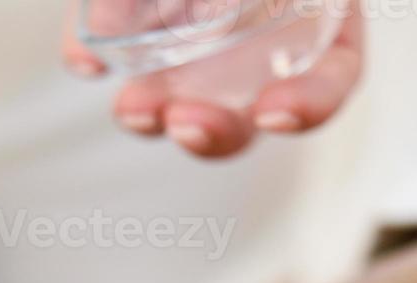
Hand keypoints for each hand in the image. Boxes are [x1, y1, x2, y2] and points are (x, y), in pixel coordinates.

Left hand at [63, 1, 364, 158]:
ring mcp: (193, 40)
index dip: (312, 103)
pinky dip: (94, 48)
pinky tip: (83, 59)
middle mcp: (256, 39)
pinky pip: (114, 45)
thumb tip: (149, 40)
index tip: (275, 113)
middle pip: (244, 113)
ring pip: (175, 94)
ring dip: (152, 113)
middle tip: (185, 125)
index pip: (333, 76)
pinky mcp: (135, 32)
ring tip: (134, 110)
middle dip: (215, 133)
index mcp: (315, 15)